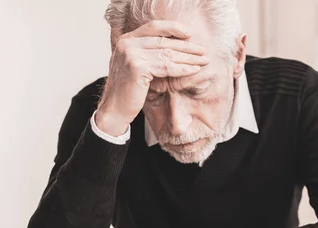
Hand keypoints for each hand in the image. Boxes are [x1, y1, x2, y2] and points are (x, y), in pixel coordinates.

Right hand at [95, 20, 208, 135]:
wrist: (114, 110)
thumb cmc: (127, 91)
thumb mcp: (135, 66)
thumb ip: (147, 52)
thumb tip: (173, 45)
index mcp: (126, 40)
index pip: (153, 27)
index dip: (173, 28)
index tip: (190, 33)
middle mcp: (127, 43)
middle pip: (163, 40)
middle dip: (186, 46)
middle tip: (203, 50)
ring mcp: (131, 54)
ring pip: (167, 53)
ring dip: (188, 58)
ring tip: (203, 60)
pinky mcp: (138, 67)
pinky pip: (166, 67)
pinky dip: (183, 69)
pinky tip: (194, 70)